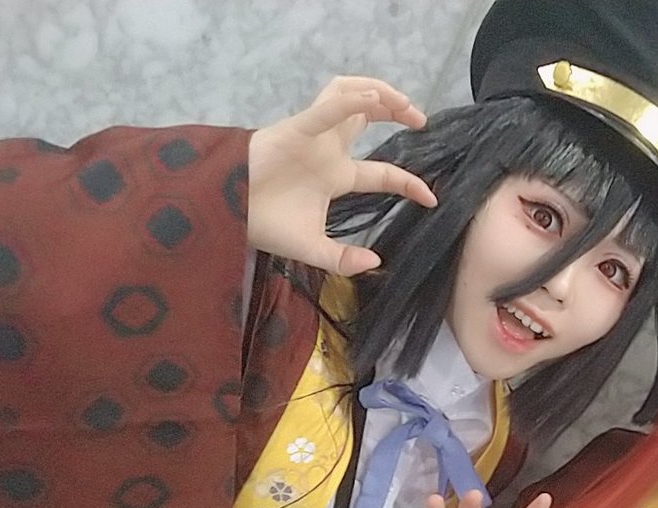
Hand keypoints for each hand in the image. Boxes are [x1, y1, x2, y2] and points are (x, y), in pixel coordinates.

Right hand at [246, 76, 437, 275]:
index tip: (432, 197)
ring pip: (350, 97)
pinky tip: (373, 99)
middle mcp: (329, 151)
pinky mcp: (296, 128)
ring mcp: (314, 137)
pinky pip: (325, 108)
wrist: (225, 214)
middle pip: (369, 118)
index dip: (409, 182)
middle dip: (397, 111)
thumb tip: (376, 263)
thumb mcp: (312, 249)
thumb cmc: (263, 226)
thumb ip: (343, 259)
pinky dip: (349, 100)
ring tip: (403, 103)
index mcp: (336, 177)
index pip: (382, 173)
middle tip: (421, 120)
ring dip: (380, 94)